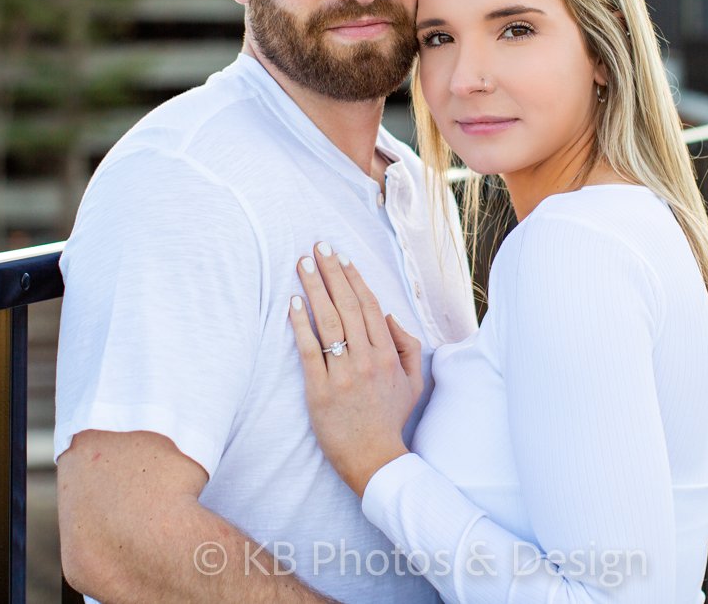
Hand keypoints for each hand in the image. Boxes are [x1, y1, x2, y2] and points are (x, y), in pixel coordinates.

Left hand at [288, 242, 423, 496]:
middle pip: (347, 306)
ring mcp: (342, 374)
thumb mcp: (413, 382)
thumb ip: (407, 345)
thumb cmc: (391, 419)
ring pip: (328, 321)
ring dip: (314, 288)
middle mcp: (366, 359)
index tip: (342, 258)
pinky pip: (309, 349)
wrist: (373, 459)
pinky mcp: (319, 390)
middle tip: (318, 247)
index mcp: (388, 354)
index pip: (369, 306)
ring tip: (303, 264)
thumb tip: (388, 316)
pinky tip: (293, 302)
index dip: (354, 279)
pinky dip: (301, 323)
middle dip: (332, 273)